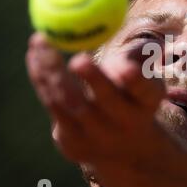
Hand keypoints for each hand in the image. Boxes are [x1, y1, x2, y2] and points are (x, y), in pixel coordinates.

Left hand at [25, 33, 164, 166]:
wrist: (123, 146)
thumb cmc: (131, 97)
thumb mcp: (143, 78)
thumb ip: (139, 57)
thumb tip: (151, 45)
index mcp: (147, 101)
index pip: (144, 90)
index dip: (136, 81)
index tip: (126, 68)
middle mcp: (125, 122)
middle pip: (107, 100)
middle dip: (94, 80)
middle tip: (79, 59)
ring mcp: (97, 135)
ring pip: (72, 102)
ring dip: (54, 71)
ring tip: (42, 40)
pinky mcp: (71, 141)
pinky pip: (52, 103)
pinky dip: (42, 77)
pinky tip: (35, 53)